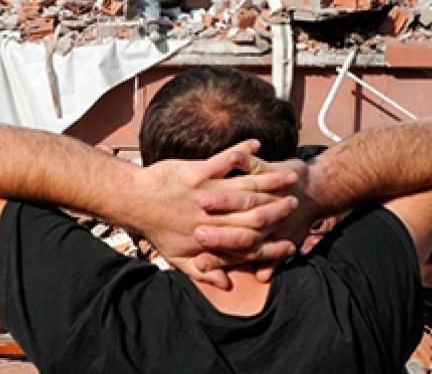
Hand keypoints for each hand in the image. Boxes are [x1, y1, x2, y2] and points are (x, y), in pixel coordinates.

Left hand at [132, 141, 301, 288]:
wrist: (133, 201)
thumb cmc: (155, 229)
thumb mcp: (177, 258)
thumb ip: (204, 273)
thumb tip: (226, 285)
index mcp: (211, 239)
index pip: (250, 246)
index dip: (272, 247)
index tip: (292, 245)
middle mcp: (213, 217)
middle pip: (255, 215)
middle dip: (279, 209)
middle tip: (297, 203)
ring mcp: (206, 192)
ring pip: (246, 187)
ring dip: (270, 180)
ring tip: (290, 175)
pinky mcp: (197, 172)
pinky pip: (225, 160)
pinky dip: (242, 152)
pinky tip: (257, 145)